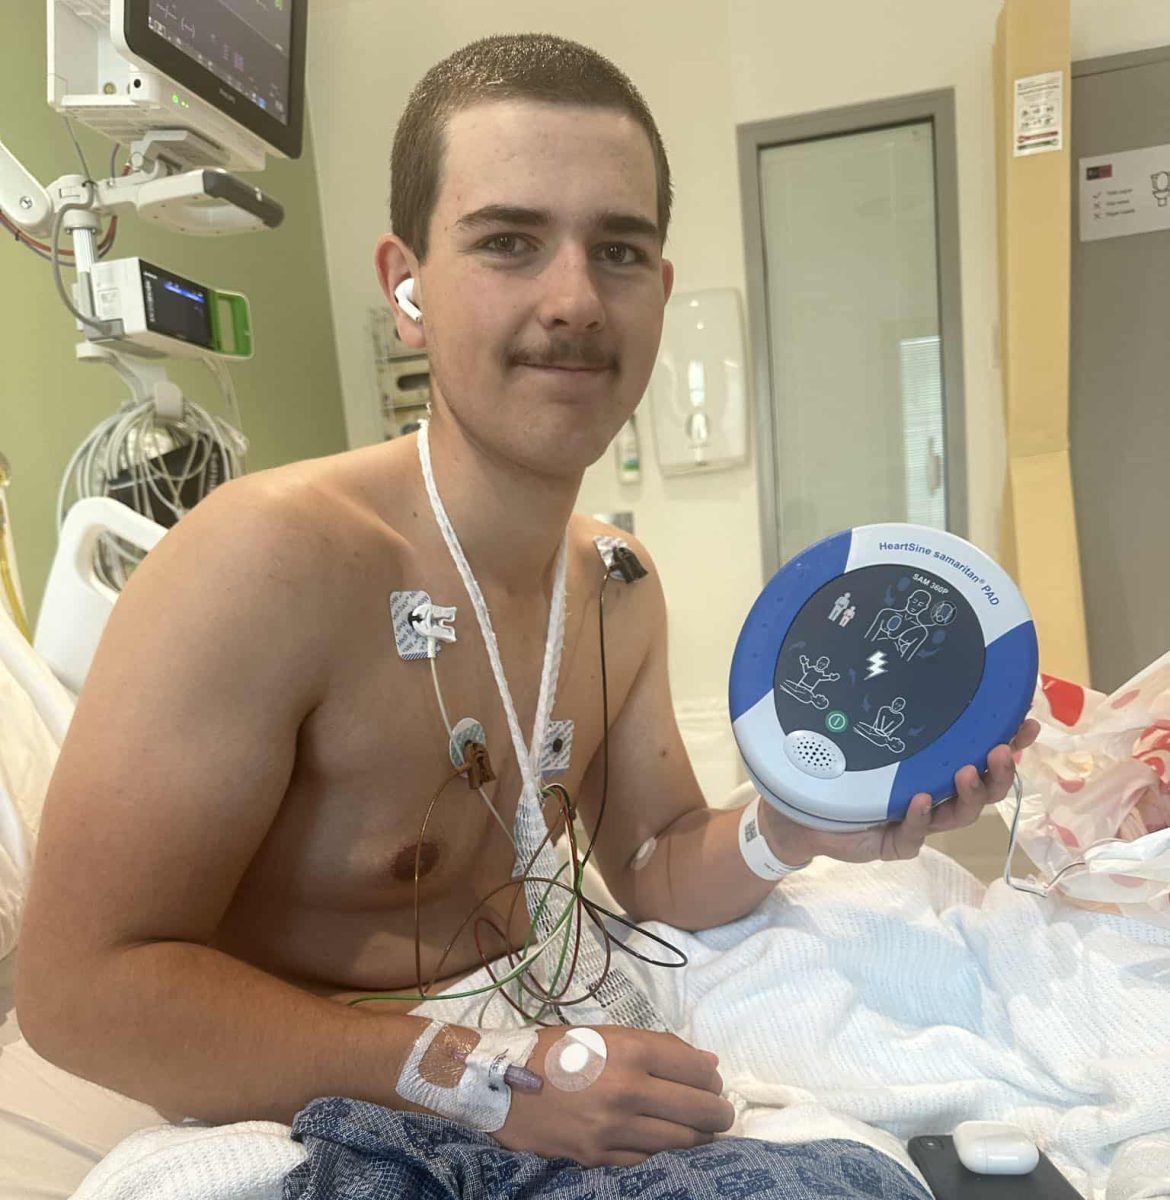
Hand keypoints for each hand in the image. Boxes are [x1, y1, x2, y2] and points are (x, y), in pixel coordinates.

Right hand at [496, 1025, 734, 1166]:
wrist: (502, 1085)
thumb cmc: (559, 1051)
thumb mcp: (607, 1034)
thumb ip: (660, 1047)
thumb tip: (709, 1063)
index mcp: (631, 1051)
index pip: (699, 1070)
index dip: (712, 1078)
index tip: (710, 1081)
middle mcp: (627, 1091)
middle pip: (701, 1110)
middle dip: (719, 1112)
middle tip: (718, 1111)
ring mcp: (614, 1130)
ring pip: (683, 1142)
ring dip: (699, 1136)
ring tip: (698, 1129)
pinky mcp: (600, 1158)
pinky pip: (650, 1160)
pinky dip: (665, 1152)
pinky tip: (663, 1141)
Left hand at [760, 719, 1041, 865]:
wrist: (799, 812)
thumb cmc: (838, 766)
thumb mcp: (868, 733)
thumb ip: (893, 713)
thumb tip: (911, 664)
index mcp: (936, 767)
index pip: (982, 756)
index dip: (1009, 743)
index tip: (1025, 723)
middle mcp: (935, 795)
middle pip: (984, 790)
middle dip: (999, 772)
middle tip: (999, 751)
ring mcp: (917, 822)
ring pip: (959, 815)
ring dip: (967, 793)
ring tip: (965, 772)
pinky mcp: (894, 844)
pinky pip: (914, 836)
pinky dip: (920, 818)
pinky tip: (920, 800)